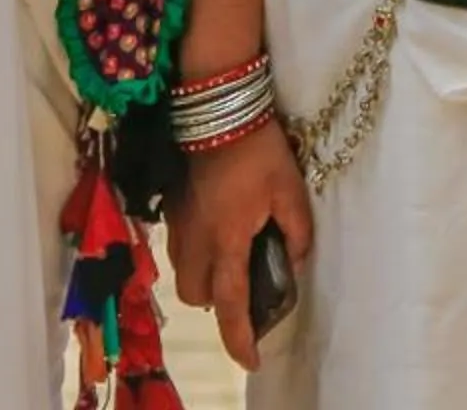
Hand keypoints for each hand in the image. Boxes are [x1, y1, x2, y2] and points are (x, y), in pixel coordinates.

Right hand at [165, 118, 314, 368]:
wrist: (217, 106)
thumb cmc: (259, 150)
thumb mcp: (290, 191)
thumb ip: (295, 232)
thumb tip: (291, 258)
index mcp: (227, 240)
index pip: (230, 303)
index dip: (239, 337)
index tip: (251, 360)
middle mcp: (195, 238)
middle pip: (196, 294)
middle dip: (216, 302)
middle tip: (243, 288)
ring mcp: (178, 220)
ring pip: (183, 270)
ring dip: (204, 276)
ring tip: (231, 258)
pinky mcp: (171, 202)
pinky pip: (179, 243)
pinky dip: (195, 250)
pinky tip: (216, 228)